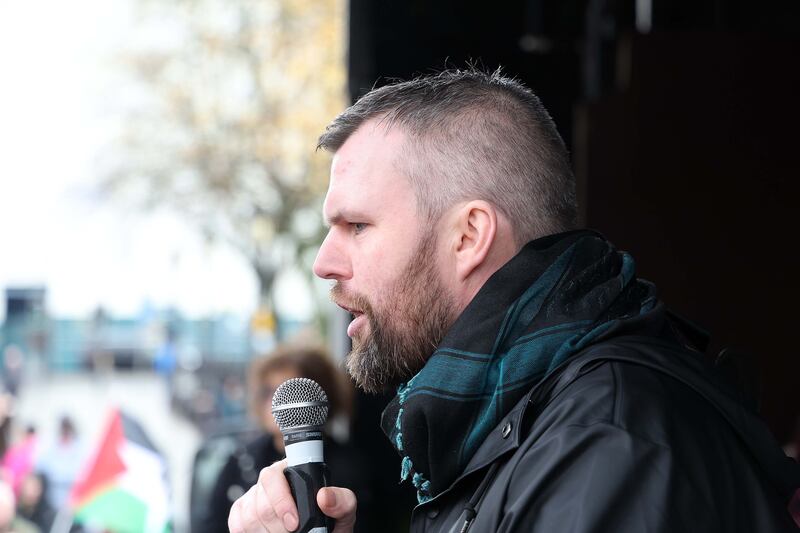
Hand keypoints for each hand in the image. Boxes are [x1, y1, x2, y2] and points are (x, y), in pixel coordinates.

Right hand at [228, 459, 357, 532]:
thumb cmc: (329, 523)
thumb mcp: (344, 512)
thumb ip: (342, 501)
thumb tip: (324, 496)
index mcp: (293, 471)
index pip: (273, 475)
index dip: (281, 500)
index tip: (294, 523)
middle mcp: (270, 481)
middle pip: (262, 504)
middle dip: (279, 527)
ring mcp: (253, 497)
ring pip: (250, 517)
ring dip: (268, 532)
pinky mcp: (241, 512)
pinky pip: (237, 523)